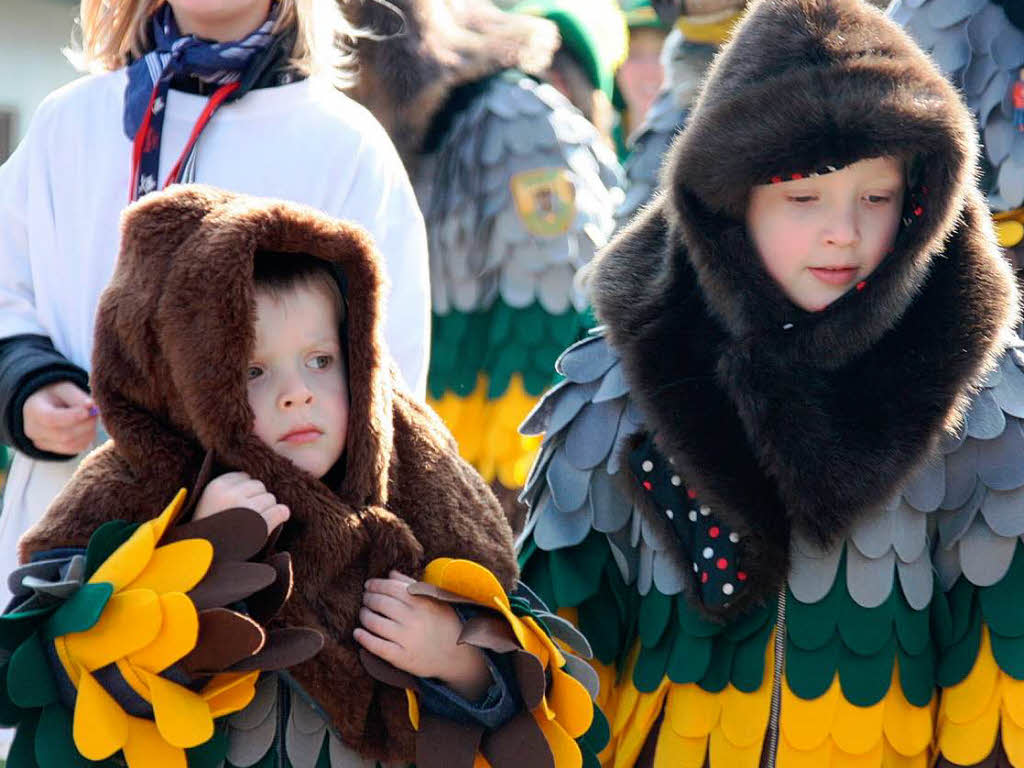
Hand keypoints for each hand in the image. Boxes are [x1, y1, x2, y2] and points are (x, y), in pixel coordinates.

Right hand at [22, 381, 97, 454]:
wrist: (47, 404)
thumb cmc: (56, 394)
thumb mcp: (65, 387)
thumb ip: (77, 396)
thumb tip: (92, 406)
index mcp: (33, 411)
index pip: (50, 419)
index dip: (72, 416)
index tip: (88, 410)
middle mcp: (34, 430)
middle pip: (63, 435)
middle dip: (85, 424)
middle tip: (96, 412)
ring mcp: (42, 443)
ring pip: (71, 445)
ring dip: (88, 431)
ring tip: (92, 417)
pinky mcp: (55, 450)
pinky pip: (76, 448)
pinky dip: (87, 438)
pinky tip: (88, 426)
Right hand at [193, 471, 289, 534]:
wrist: (204, 563)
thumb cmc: (206, 536)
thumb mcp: (207, 505)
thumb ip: (226, 492)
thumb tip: (255, 482)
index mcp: (216, 486)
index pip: (244, 477)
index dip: (246, 492)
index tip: (242, 504)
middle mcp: (230, 494)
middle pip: (259, 486)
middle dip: (258, 499)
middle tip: (250, 516)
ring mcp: (246, 508)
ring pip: (270, 498)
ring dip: (268, 508)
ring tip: (256, 523)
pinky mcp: (259, 523)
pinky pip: (280, 511)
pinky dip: (282, 515)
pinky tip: (279, 519)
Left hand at [355, 571, 490, 700]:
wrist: (458, 655)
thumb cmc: (445, 623)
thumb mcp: (435, 600)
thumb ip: (412, 585)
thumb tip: (390, 573)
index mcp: (421, 602)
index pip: (390, 587)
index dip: (376, 585)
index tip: (368, 585)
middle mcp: (413, 619)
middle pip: (380, 603)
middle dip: (368, 599)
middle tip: (365, 599)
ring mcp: (407, 639)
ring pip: (374, 623)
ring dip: (364, 616)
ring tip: (363, 614)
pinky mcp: (402, 657)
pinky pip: (376, 646)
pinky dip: (363, 638)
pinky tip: (357, 633)